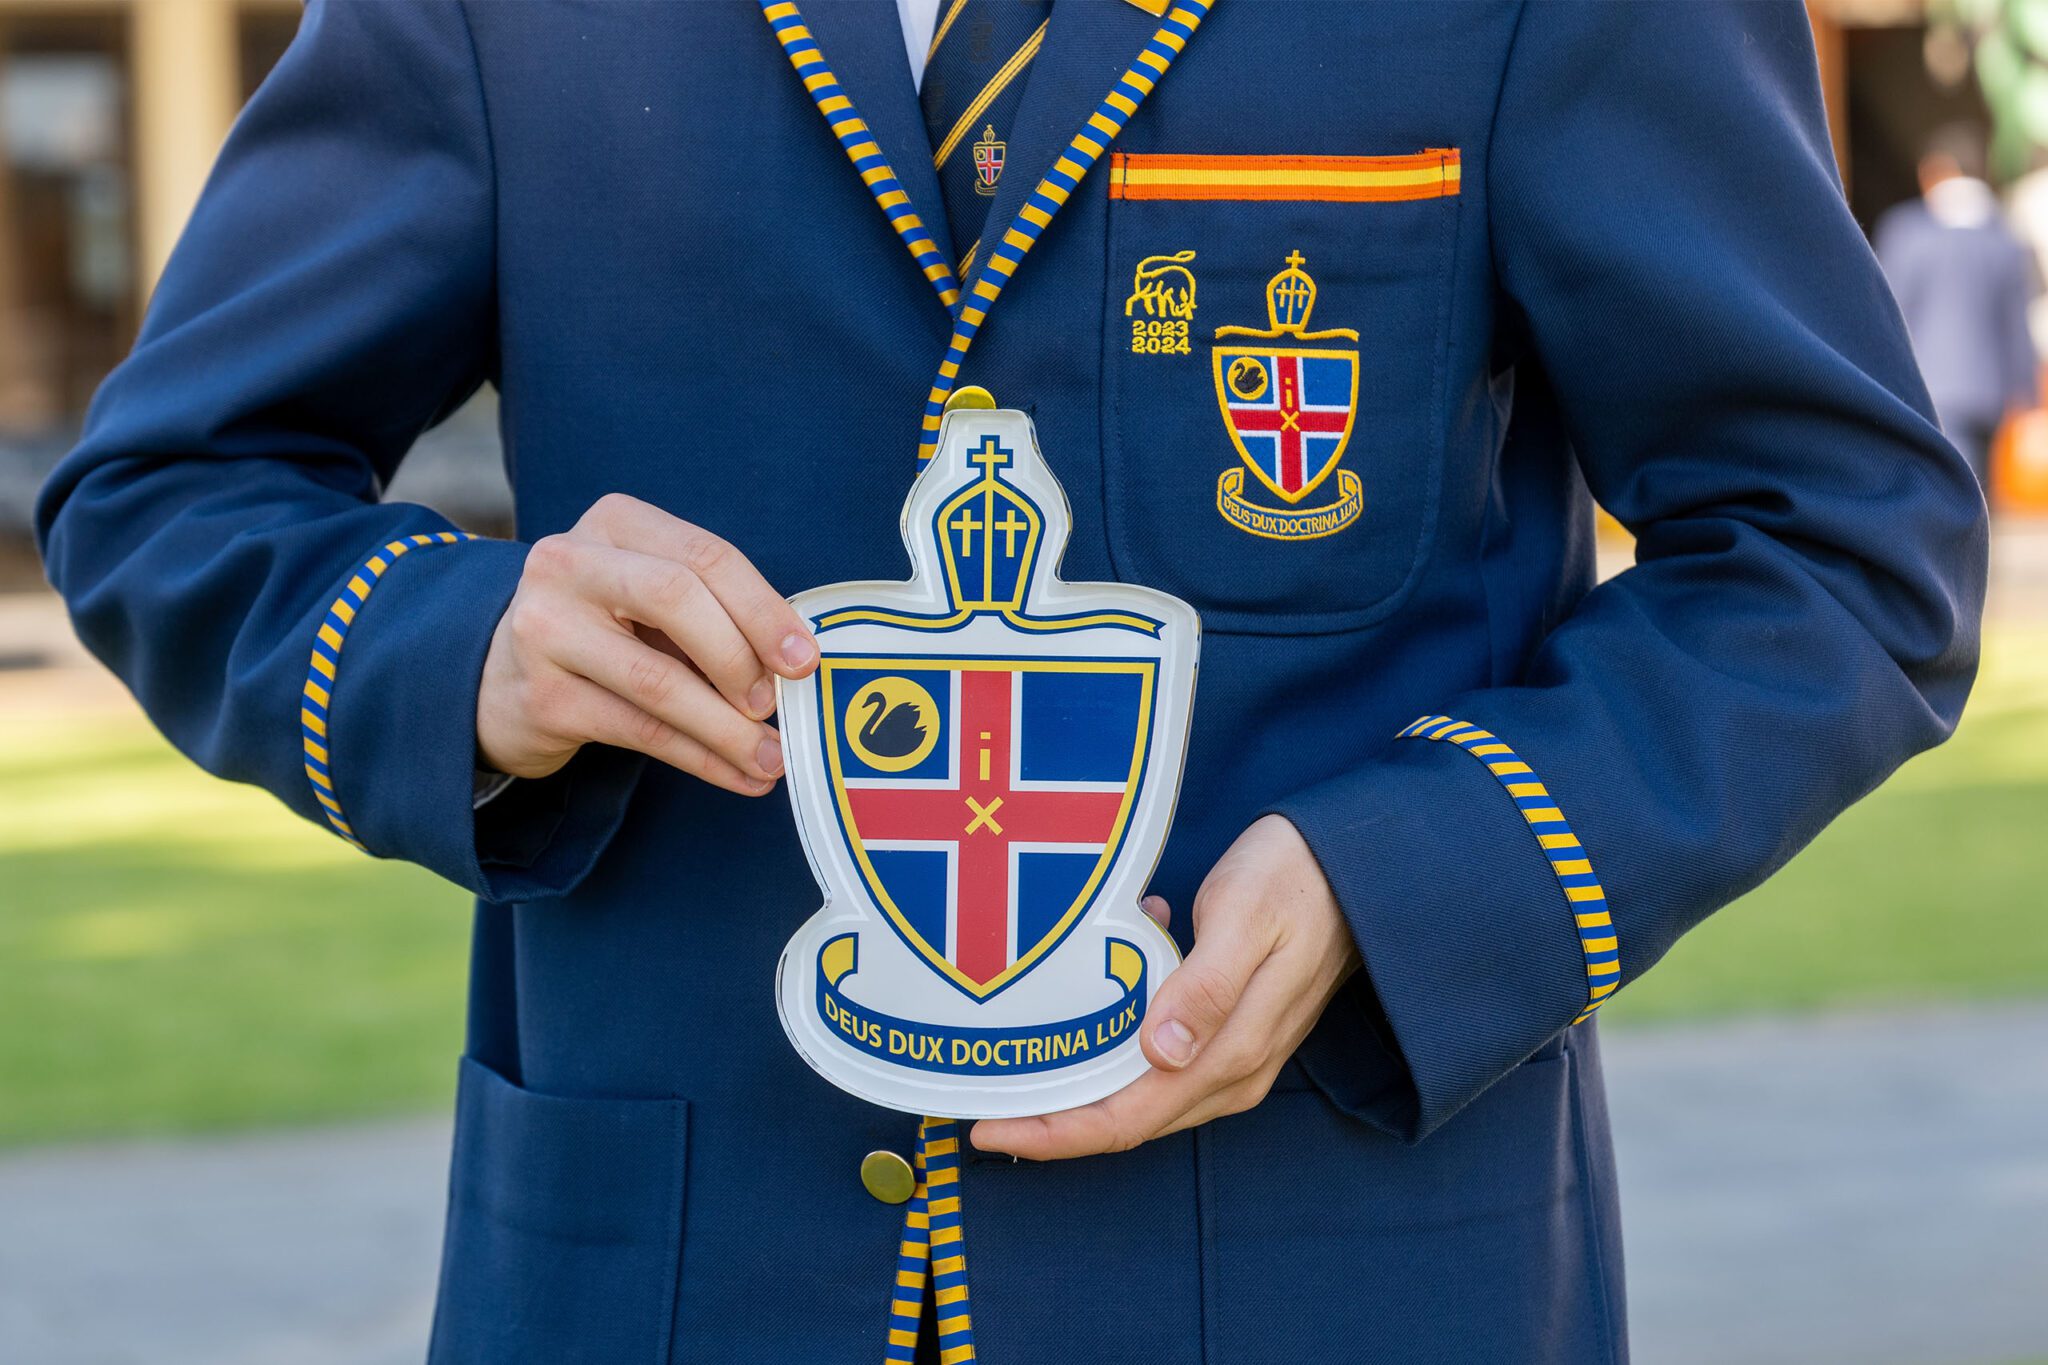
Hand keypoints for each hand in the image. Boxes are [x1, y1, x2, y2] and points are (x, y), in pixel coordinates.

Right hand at [476, 493, 816, 793]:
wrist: (502, 677)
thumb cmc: (607, 628)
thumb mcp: (652, 598)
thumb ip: (714, 611)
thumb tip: (796, 663)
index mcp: (614, 522)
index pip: (704, 555)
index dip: (763, 609)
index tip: (805, 659)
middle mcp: (569, 562)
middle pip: (677, 597)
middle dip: (741, 656)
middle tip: (776, 703)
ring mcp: (546, 628)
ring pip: (658, 679)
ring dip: (728, 728)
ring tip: (772, 758)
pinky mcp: (543, 697)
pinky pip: (640, 731)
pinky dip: (700, 758)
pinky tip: (738, 775)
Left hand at [971, 815, 1359, 1159]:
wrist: (1356, 865)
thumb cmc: (1295, 880)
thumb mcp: (1243, 920)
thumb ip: (1205, 989)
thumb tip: (1159, 1054)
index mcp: (1231, 1056)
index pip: (1128, 1121)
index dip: (1055, 1134)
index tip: (988, 1128)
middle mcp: (1228, 1073)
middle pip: (1124, 1119)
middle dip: (1051, 1119)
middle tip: (977, 1100)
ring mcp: (1229, 1057)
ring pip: (1134, 1092)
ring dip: (1078, 1077)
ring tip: (1018, 1048)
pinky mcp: (1225, 1033)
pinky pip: (1155, 1055)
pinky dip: (1114, 1032)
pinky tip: (1100, 980)